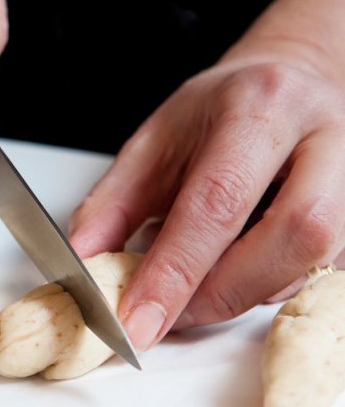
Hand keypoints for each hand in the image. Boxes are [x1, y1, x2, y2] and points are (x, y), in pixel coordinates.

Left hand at [69, 60, 344, 350]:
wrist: (287, 86)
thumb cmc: (219, 113)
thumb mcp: (154, 142)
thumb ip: (113, 203)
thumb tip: (84, 263)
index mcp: (260, 108)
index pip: (218, 200)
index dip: (175, 271)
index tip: (136, 320)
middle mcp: (324, 138)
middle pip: (293, 235)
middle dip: (221, 292)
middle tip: (167, 316)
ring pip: (312, 262)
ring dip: (241, 294)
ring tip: (191, 290)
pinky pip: (318, 271)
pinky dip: (263, 287)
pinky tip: (230, 274)